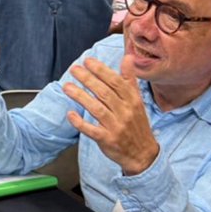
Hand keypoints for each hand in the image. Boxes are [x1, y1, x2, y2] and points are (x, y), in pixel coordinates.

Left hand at [62, 56, 158, 175]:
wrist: (143, 154)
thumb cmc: (136, 124)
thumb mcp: (137, 101)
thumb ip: (129, 80)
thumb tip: (127, 57)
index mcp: (133, 101)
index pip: (116, 82)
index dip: (101, 71)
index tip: (88, 61)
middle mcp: (125, 112)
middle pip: (104, 93)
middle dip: (88, 79)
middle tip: (74, 69)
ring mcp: (116, 127)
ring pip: (97, 109)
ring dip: (81, 97)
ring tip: (67, 87)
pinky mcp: (107, 140)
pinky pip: (92, 130)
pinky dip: (80, 122)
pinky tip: (70, 113)